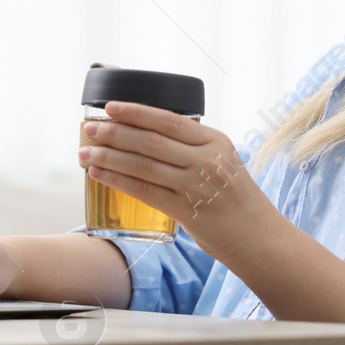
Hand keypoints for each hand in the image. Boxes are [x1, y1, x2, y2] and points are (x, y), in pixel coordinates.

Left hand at [78, 101, 277, 263]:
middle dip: (115, 132)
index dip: (136, 112)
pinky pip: (144, 191)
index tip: (110, 107)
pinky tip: (99, 175)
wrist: (258, 237)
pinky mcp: (187, 210)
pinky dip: (118, 181)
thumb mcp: (223, 163)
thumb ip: (194, 150)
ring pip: (143, 164)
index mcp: (216, 141)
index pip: (168, 120)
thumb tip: (151, 139)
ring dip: (109, 157)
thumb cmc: (237, 200)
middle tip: (89, 128)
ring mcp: (196, 185)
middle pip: (150, 140)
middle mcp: (206, 159)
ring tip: (86, 153)